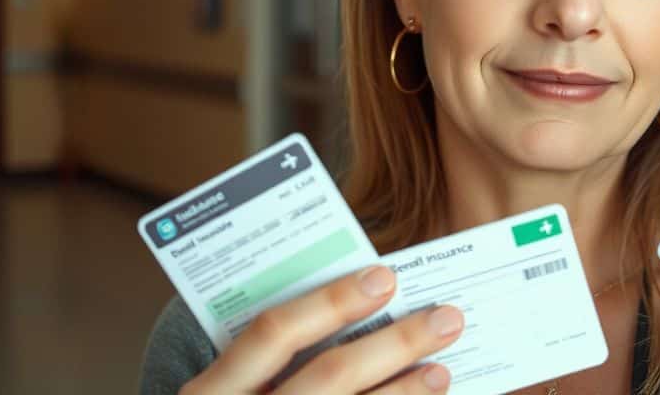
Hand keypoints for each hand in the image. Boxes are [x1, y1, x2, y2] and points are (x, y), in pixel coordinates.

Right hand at [180, 266, 462, 393]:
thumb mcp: (229, 390)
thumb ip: (273, 358)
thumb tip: (364, 303)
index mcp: (213, 392)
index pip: (273, 334)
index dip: (330, 301)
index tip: (384, 277)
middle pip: (330, 374)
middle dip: (395, 343)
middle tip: (446, 318)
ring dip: (405, 393)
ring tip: (440, 371)